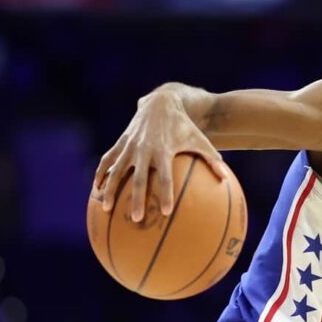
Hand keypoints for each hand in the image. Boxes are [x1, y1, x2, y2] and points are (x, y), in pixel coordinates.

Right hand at [94, 91, 230, 222]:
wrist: (160, 103)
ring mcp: (130, 146)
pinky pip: (108, 160)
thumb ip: (212, 159)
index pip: (165, 176)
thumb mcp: (200, 140)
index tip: (166, 212)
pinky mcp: (120, 143)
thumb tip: (226, 178)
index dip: (166, 193)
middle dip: (137, 199)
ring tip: (107, 208)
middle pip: (139, 179)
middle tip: (137, 218)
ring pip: (117, 171)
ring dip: (111, 189)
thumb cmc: (184, 126)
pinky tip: (95, 189)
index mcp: (164, 150)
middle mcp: (144, 149)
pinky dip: (101, 173)